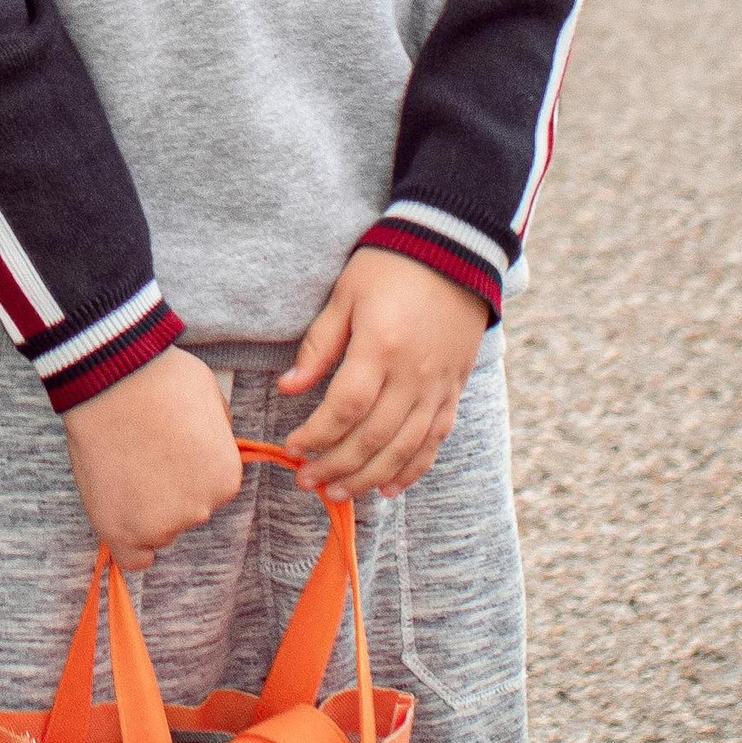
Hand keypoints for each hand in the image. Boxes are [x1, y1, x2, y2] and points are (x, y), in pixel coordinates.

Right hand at [61, 348, 241, 572]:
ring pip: (156, 526)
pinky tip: (121, 519)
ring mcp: (161, 523)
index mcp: (226, 478)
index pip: (209, 488)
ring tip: (120, 462)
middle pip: (185, 510)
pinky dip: (129, 545)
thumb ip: (217, 433)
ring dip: (143, 505)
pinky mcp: (122, 530)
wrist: (111, 378)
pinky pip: (133, 559)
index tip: (165, 446)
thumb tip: (210, 442)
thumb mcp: (211, 398)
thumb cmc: (159, 378)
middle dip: (167, 486)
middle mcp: (201, 508)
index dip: (186, 466)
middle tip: (140, 451)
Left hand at [279, 248, 487, 498]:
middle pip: (374, 437)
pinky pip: (435, 440)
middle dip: (337, 466)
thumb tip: (287, 388)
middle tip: (307, 483)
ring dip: (369, 477)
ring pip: (405, 448)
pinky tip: (389, 488)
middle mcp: (413, 374)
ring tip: (338, 493)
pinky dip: (413, 469)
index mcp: (380, 347)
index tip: (291, 447)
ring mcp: (438, 386)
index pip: (344, 408)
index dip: (316, 434)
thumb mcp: (345, 295)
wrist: (454, 249)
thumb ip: (318, 345)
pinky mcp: (454, 390)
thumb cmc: (389, 267)